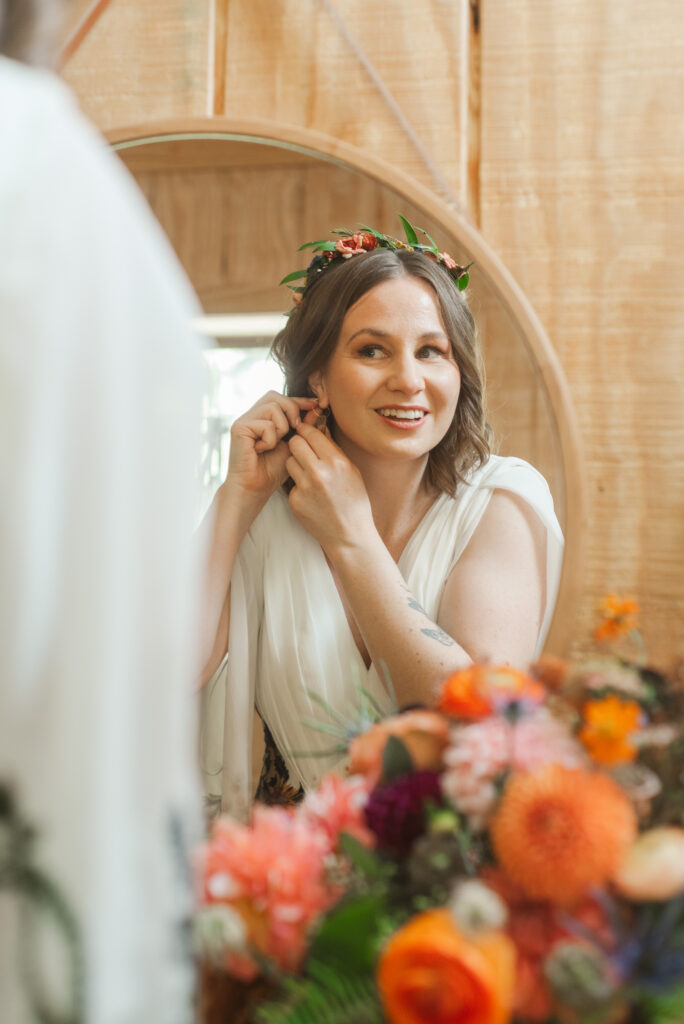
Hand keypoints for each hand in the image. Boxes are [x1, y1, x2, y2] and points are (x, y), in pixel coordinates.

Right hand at [226, 391, 316, 505]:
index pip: (281, 399)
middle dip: (292, 409)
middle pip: (275, 396)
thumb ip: (302, 428)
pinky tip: (262, 450)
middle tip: (296, 427)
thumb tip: (315, 409)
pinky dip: (271, 439)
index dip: (299, 400)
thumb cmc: (272, 471)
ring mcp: (244, 420)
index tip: (316, 405)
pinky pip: (265, 424)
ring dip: (282, 427)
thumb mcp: (293, 446)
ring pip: (273, 407)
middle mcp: (252, 416)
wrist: (255, 489)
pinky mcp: (239, 427)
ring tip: (275, 444)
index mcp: (263, 418)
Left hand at [286, 420, 375, 556]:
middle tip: (304, 451)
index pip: (311, 434)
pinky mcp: (295, 501)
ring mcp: (304, 488)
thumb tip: (319, 429)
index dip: (306, 431)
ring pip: (289, 462)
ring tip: (310, 475)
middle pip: (295, 444)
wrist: (349, 535)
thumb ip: (334, 451)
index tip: (305, 431)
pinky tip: (311, 496)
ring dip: (296, 464)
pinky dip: (299, 486)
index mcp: (336, 462)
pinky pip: (291, 484)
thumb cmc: (354, 502)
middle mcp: (318, 473)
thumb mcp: (352, 471)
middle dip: (299, 445)